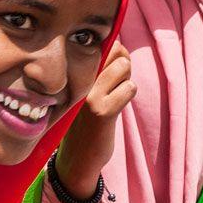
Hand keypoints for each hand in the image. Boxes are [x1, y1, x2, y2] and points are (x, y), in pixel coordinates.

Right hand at [56, 41, 135, 202]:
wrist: (76, 158)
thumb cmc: (85, 120)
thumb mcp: (87, 89)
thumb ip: (101, 67)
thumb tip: (121, 47)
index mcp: (73, 72)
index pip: (103, 43)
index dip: (115, 52)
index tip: (109, 72)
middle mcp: (78, 79)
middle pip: (116, 51)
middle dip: (123, 65)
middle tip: (113, 85)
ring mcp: (89, 94)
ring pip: (124, 66)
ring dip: (126, 80)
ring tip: (114, 96)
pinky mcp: (102, 111)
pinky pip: (129, 88)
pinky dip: (128, 94)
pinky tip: (117, 107)